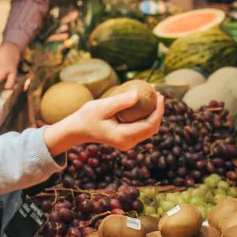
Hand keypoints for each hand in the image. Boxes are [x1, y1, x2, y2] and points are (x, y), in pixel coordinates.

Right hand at [43, 90, 164, 155]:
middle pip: (152, 128)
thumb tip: (139, 94)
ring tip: (152, 95)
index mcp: (124, 136)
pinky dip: (145, 115)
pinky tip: (144, 102)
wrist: (77, 130)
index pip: (149, 125)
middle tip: (157, 93)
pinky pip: (141, 127)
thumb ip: (121, 101)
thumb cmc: (87, 117)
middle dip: (158, 111)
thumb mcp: (103, 106)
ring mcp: (127, 142)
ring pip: (148, 128)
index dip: (158, 110)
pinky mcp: (126, 138)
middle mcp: (128, 142)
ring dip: (153, 113)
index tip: (159, 95)